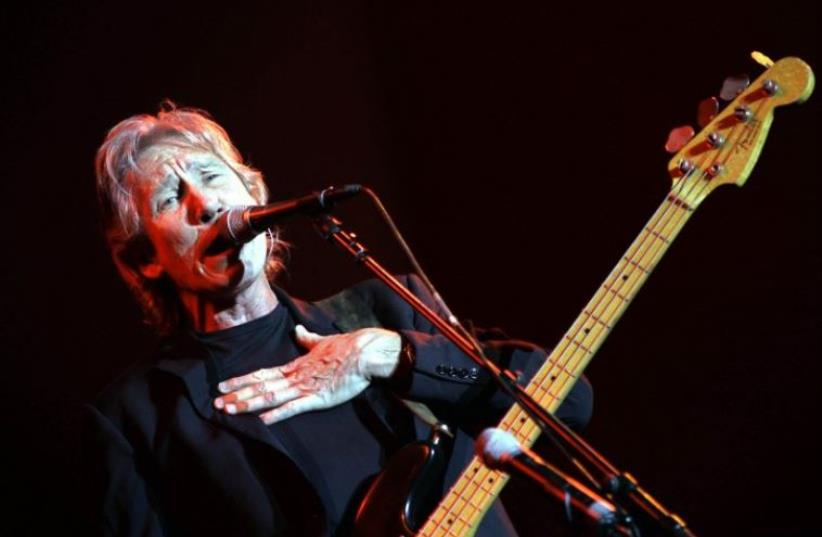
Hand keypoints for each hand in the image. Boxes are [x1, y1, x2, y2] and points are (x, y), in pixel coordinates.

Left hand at [213, 324, 401, 423]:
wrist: (365, 352)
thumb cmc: (347, 347)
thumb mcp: (323, 341)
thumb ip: (307, 339)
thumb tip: (297, 330)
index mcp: (295, 365)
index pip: (261, 374)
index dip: (240, 380)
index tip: (222, 385)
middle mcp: (295, 377)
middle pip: (260, 386)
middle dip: (237, 395)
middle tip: (216, 402)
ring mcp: (305, 388)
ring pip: (271, 396)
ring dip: (249, 404)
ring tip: (229, 410)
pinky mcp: (319, 398)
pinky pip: (294, 408)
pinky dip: (278, 414)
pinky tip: (262, 420)